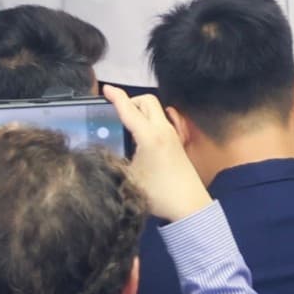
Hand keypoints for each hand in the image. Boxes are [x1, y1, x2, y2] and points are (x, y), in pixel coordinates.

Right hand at [103, 84, 212, 222]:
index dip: (115, 97)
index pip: (129, 110)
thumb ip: (115, 163)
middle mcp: (162, 130)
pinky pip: (160, 121)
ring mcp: (172, 135)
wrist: (190, 204)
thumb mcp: (129, 179)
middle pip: (146, 100)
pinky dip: (148, 120)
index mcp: (149, 136)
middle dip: (130, 100)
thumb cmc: (159, 194)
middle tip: (116, 112)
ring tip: (126, 125)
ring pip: (155, 110)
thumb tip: (103, 153)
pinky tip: (139, 138)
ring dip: (140, 110)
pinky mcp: (176, 142)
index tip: (105, 88)